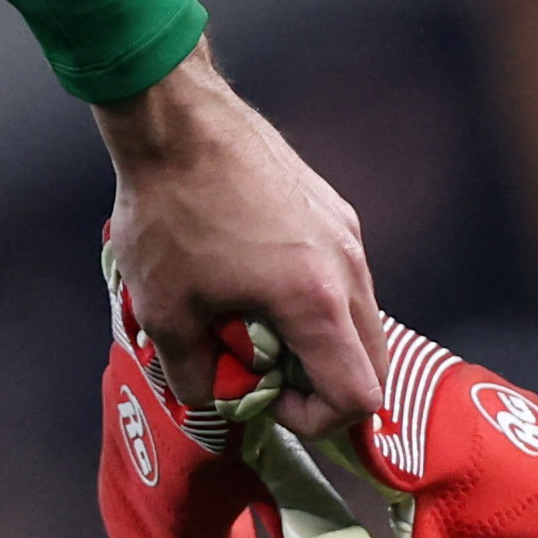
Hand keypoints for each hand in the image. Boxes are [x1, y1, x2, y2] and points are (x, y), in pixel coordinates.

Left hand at [99, 45, 389, 436]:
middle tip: (265, 373)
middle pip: (372, 361)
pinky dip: (316, 300)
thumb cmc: (168, 212)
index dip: (317, 419)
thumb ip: (194, 374)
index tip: (267, 398)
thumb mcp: (164, 310)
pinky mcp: (333, 206)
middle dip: (324, 384)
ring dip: (320, 340)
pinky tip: (256, 281)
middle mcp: (348, 266)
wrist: (175, 118)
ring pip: (360, 317)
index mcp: (316, 300)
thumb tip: (212, 400)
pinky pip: (344, 277)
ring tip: (254, 326)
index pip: (359, 395)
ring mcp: (346, 231)